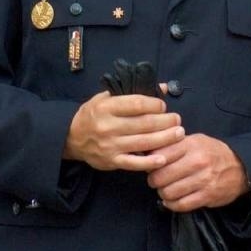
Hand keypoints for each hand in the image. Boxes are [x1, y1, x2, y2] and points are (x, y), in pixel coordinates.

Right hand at [63, 90, 182, 171]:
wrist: (72, 137)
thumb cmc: (93, 114)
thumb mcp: (106, 97)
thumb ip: (133, 92)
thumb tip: (163, 87)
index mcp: (106, 107)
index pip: (136, 104)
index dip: (154, 104)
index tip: (163, 106)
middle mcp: (108, 126)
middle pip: (144, 124)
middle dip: (165, 122)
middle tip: (177, 120)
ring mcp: (110, 145)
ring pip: (143, 142)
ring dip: (165, 138)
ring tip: (179, 134)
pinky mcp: (112, 161)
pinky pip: (134, 163)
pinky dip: (150, 162)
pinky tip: (164, 158)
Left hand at [146, 133, 248, 210]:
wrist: (240, 168)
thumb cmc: (212, 153)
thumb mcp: (195, 140)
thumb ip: (173, 145)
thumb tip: (148, 153)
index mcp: (192, 145)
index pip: (160, 155)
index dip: (151, 163)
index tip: (152, 165)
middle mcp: (197, 162)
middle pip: (160, 176)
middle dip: (154, 180)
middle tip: (157, 180)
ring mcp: (203, 180)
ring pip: (168, 192)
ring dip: (163, 194)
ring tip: (166, 189)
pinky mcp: (207, 196)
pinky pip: (180, 205)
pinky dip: (172, 205)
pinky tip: (172, 200)